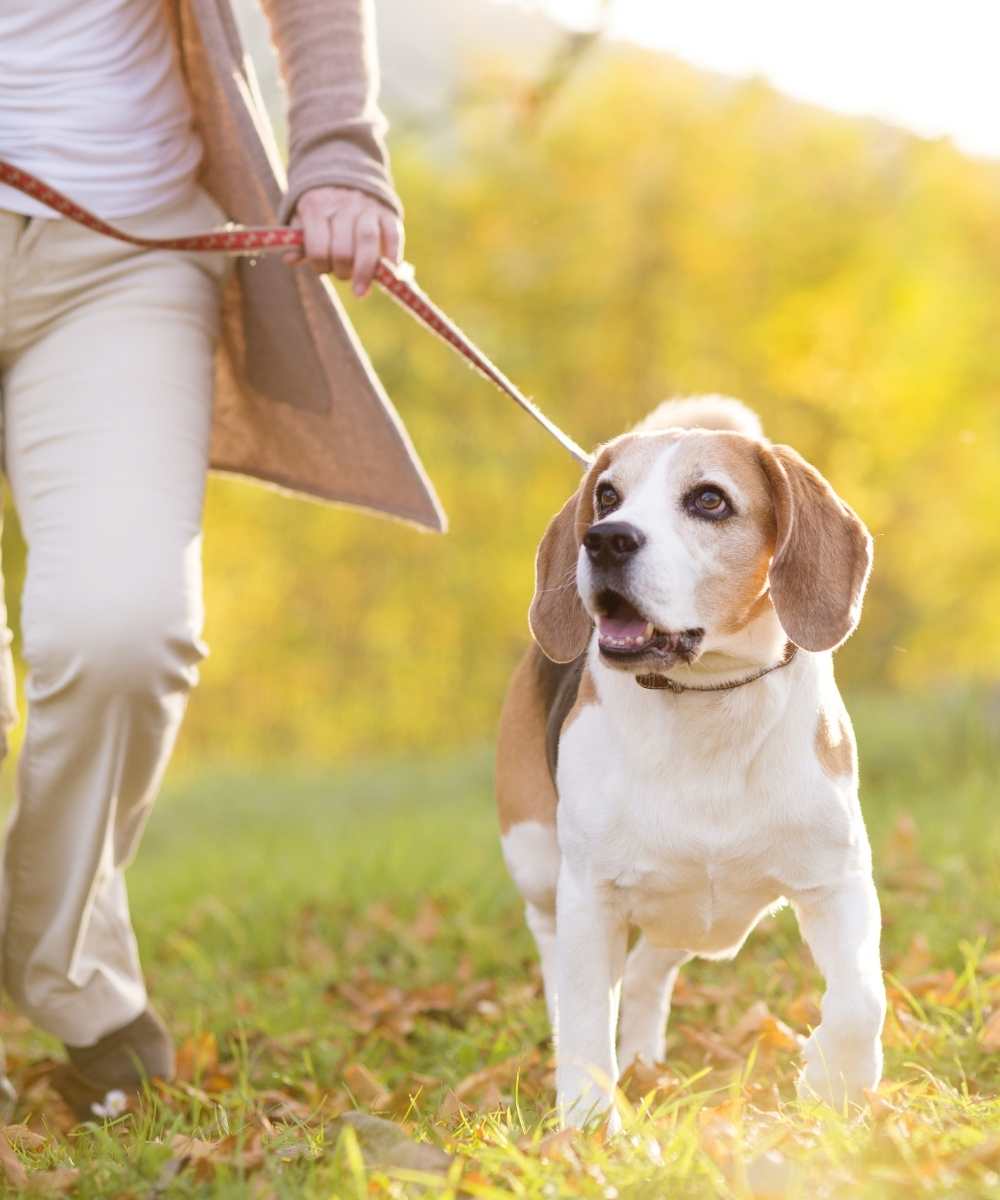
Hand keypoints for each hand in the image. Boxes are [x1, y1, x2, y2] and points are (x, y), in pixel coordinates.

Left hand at [284, 186, 402, 296]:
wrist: (347, 175)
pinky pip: (392, 236)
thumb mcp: (303, 220)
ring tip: (360, 292)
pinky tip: (387, 273)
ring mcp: (367, 207)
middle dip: (342, 271)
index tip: (323, 269)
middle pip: (343, 250)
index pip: (318, 249)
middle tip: (342, 275)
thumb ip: (298, 242)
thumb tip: (289, 260)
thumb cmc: (321, 209)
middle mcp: (342, 205)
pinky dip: (392, 257)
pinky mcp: (388, 212)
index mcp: (316, 207)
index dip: (320, 266)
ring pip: (367, 242)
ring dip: (365, 272)